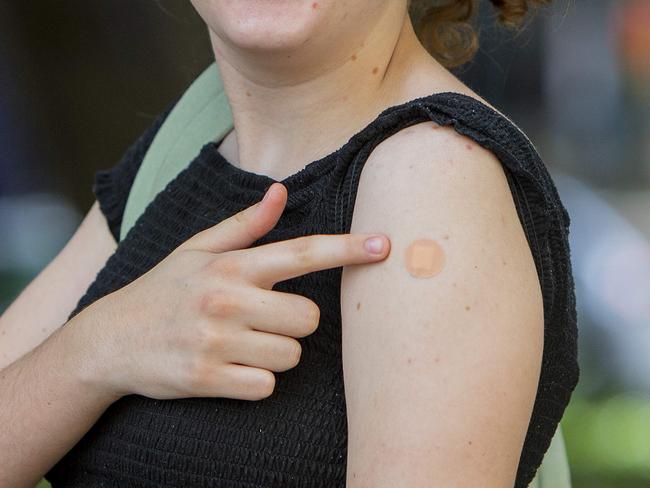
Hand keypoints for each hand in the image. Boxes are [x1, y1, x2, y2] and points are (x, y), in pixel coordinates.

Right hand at [79, 183, 389, 400]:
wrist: (109, 341)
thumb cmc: (164, 290)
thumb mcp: (197, 250)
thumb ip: (244, 225)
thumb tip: (280, 192)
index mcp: (231, 265)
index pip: (302, 252)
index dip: (348, 249)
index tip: (385, 246)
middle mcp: (226, 299)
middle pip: (309, 318)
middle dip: (295, 323)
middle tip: (263, 320)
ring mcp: (216, 341)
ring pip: (291, 355)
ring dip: (276, 354)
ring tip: (242, 344)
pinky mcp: (206, 378)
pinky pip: (266, 386)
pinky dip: (256, 381)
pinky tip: (230, 368)